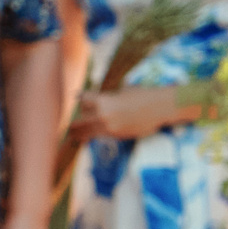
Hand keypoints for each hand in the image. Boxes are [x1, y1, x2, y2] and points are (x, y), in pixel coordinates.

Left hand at [71, 85, 191, 140]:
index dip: (79, 97)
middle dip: (73, 124)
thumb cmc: (143, 95)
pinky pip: (101, 135)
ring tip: (72, 136)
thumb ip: (109, 97)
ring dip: (80, 133)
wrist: (159, 108)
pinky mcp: (117, 135)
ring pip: (89, 131)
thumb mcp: (122, 91)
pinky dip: (94, 135)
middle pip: (80, 120)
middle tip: (67, 127)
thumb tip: (100, 100)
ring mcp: (109, 127)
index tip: (74, 97)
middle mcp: (102, 114)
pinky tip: (89, 137)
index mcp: (103, 100)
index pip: (84, 99)